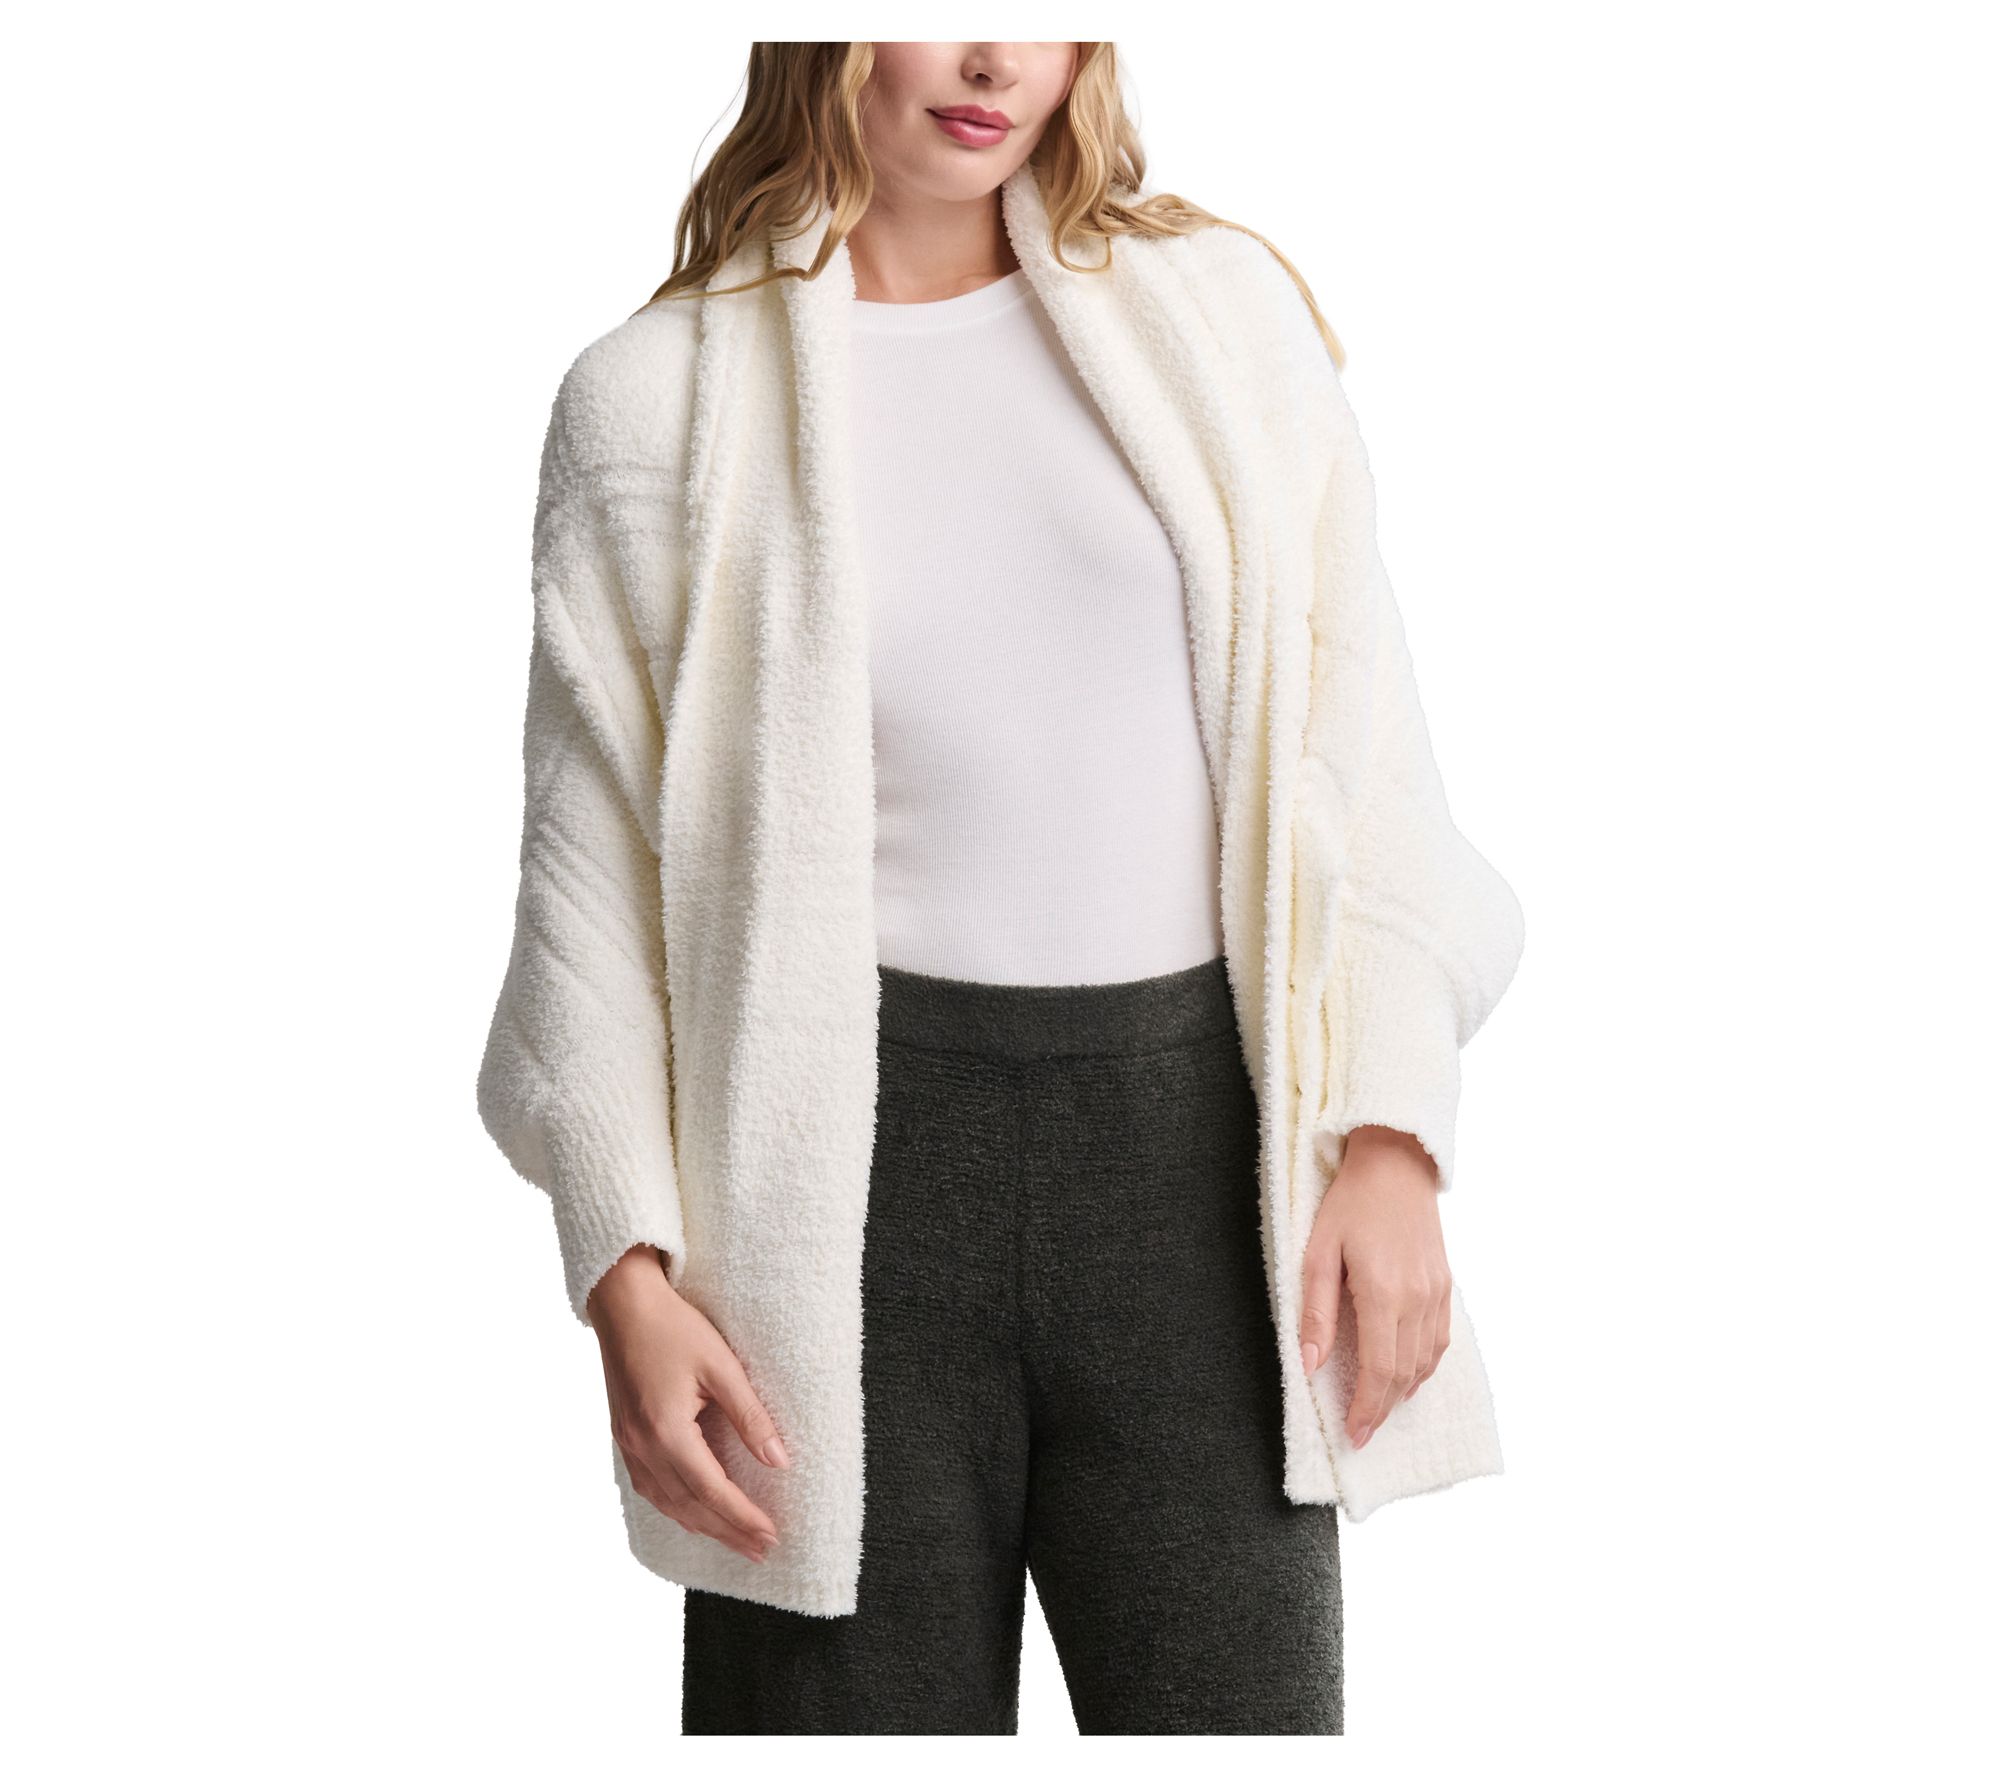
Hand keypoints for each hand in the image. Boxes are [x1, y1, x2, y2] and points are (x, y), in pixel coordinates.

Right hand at [586, 1244, 788, 1561]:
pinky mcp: (624, 1437)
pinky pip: (651, 1488)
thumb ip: (750, 1416)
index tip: (771, 1536)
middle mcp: (643, 1448)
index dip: (743, 1517)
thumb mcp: (721, 1366)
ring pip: (667, 1503)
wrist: (623, 1304)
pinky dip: (676, 1508)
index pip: (712, 1491)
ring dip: (703, 1526)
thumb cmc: (673, 1327)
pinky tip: (693, 1513)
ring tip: (736, 1541)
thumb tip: (779, 1461)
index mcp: (667, 1432)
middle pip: (689, 1507)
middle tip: (762, 1551)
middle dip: (727, 1531)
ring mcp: (629, 1445)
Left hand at [1298, 1126, 1451, 1449]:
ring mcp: (1436, 1292)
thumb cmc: (1349, 1204)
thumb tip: (1309, 1364)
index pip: (1379, 1368)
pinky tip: (1407, 1376)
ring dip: (1403, 1391)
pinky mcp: (1444, 1285)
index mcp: (1383, 1292)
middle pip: (1404, 1373)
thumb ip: (1315, 1311)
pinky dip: (1424, 1366)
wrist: (1396, 1165)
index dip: (1367, 1407)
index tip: (1354, 1434)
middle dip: (1382, 1408)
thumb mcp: (1318, 1252)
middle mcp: (1417, 1298)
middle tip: (1363, 1433)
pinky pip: (1439, 1339)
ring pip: (1425, 1361)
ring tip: (1380, 1409)